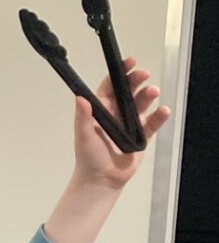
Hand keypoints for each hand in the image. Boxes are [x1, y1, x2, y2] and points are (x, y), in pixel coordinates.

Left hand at [73, 57, 167, 188]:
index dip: (119, 73)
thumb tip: (80, 98)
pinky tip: (162, 111)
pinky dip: (159, 116)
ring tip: (153, 92)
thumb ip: (83, 117)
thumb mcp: (83, 135)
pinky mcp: (141, 136)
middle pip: (128, 91)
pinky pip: (153, 123)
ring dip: (148, 96)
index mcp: (101, 110)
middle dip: (136, 81)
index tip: (129, 63)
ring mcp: (130, 124)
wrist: (102, 180)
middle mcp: (116, 114)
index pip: (110, 86)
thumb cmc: (89, 157)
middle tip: (144, 74)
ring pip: (142, 104)